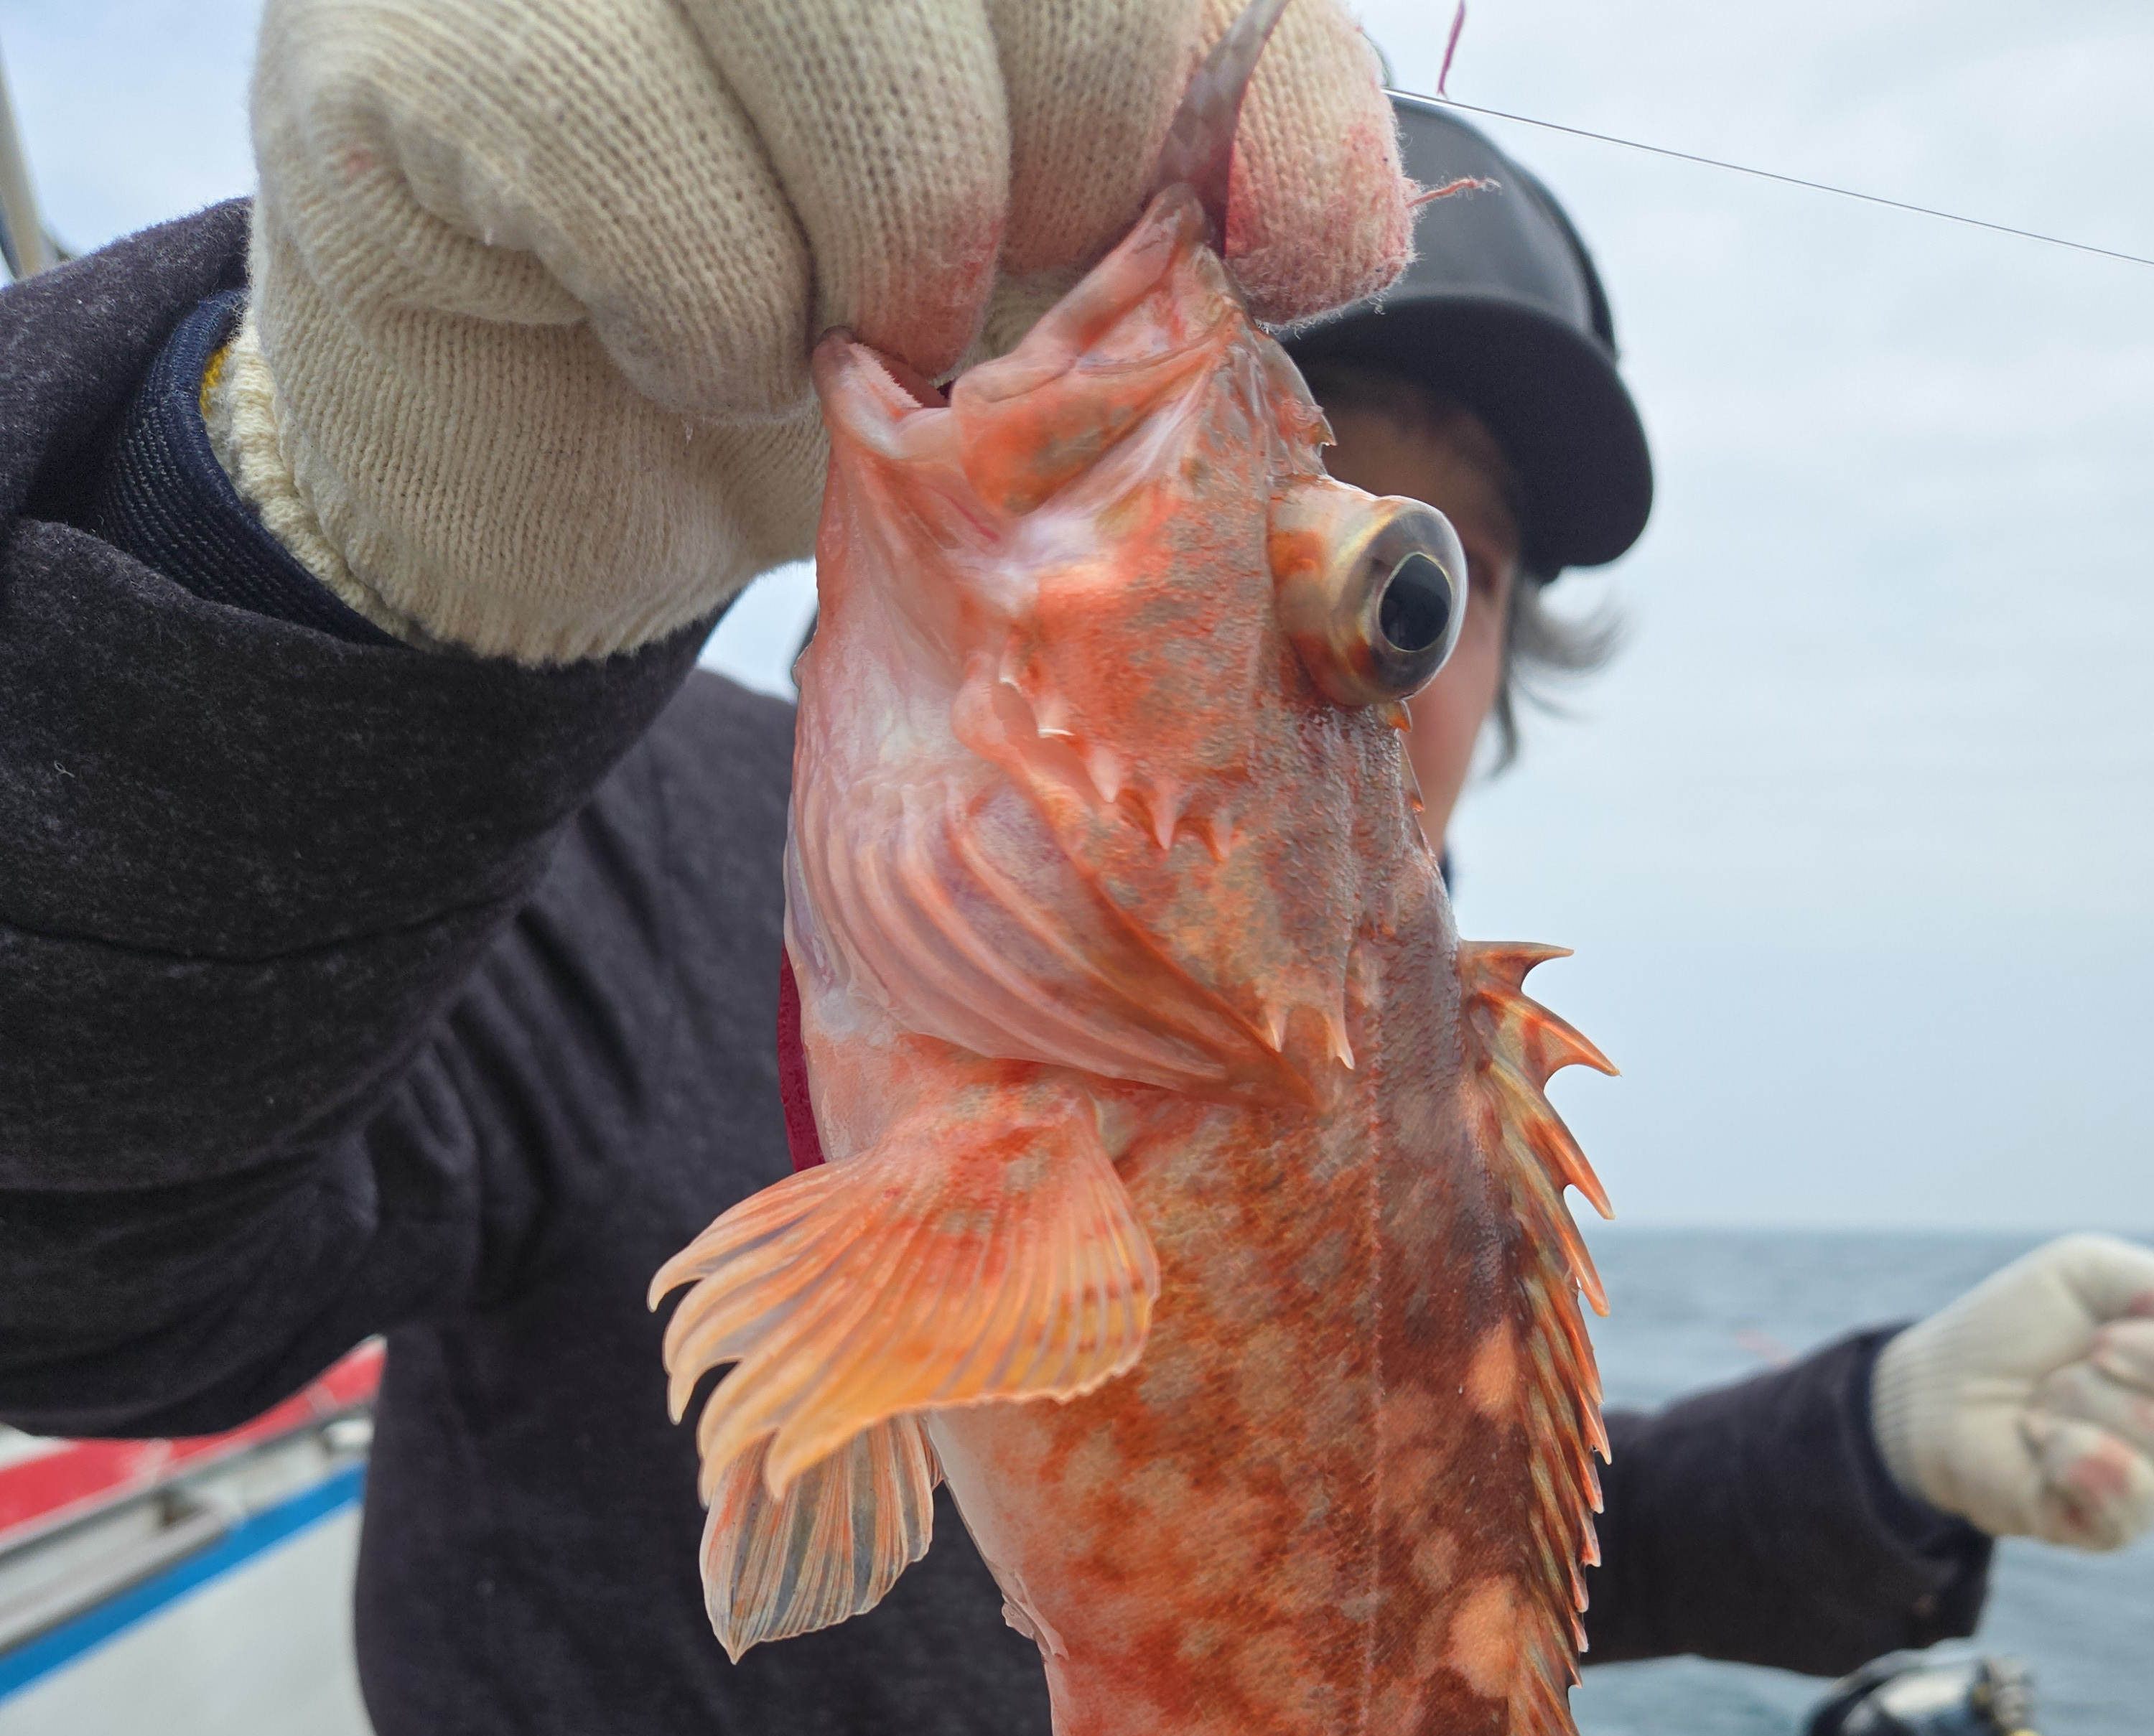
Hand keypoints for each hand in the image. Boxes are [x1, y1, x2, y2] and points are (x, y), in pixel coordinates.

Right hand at [223, 0, 1408, 663]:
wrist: (572, 448)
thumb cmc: (836, 294)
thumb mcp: (1084, 228)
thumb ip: (1239, 164)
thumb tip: (1325, 214)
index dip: (1192, 73)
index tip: (1200, 232)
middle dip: (1051, 160)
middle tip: (973, 297)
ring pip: (822, 20)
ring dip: (877, 253)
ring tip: (831, 332)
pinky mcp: (406, 39)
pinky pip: (643, 178)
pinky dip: (711, 325)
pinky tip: (682, 346)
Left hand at [1870, 1234, 2153, 1548]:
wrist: (1937, 1386)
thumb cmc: (2018, 1326)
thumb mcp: (2089, 1273)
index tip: (2101, 1338)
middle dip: (2121, 1373)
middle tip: (2070, 1369)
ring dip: (2087, 1406)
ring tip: (2044, 1407)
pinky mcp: (2108, 1526)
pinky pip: (2125, 1501)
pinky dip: (2075, 1459)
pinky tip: (2043, 1443)